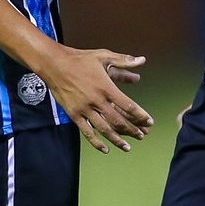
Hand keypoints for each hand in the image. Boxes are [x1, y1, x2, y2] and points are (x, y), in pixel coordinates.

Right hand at [34, 46, 152, 152]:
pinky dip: (96, 142)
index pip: (128, 105)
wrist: (54, 64)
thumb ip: (124, 61)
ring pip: (104, 129)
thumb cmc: (80, 59)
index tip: (149, 122)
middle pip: (118, 120)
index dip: (140, 115)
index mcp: (106, 87)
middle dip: (132, 130)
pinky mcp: (74, 114)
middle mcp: (97, 100)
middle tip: (142, 136)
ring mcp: (85, 109)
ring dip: (117, 139)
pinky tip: (105, 149)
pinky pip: (87, 131)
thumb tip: (142, 60)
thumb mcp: (104, 56)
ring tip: (127, 147)